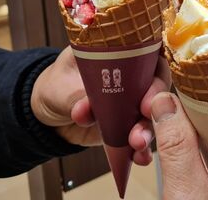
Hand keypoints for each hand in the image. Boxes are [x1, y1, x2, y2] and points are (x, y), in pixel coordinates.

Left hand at [31, 46, 170, 164]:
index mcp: (122, 51)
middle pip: (157, 82)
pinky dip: (142, 148)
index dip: (156, 64)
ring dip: (148, 127)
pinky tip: (140, 157)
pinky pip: (142, 135)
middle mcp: (135, 74)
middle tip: (144, 112)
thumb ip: (77, 95)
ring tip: (137, 143)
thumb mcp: (63, 85)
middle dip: (155, 99)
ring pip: (154, 112)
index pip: (151, 50)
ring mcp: (135, 101)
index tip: (151, 80)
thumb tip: (86, 109)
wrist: (50, 116)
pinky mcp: (131, 124)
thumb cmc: (57, 86)